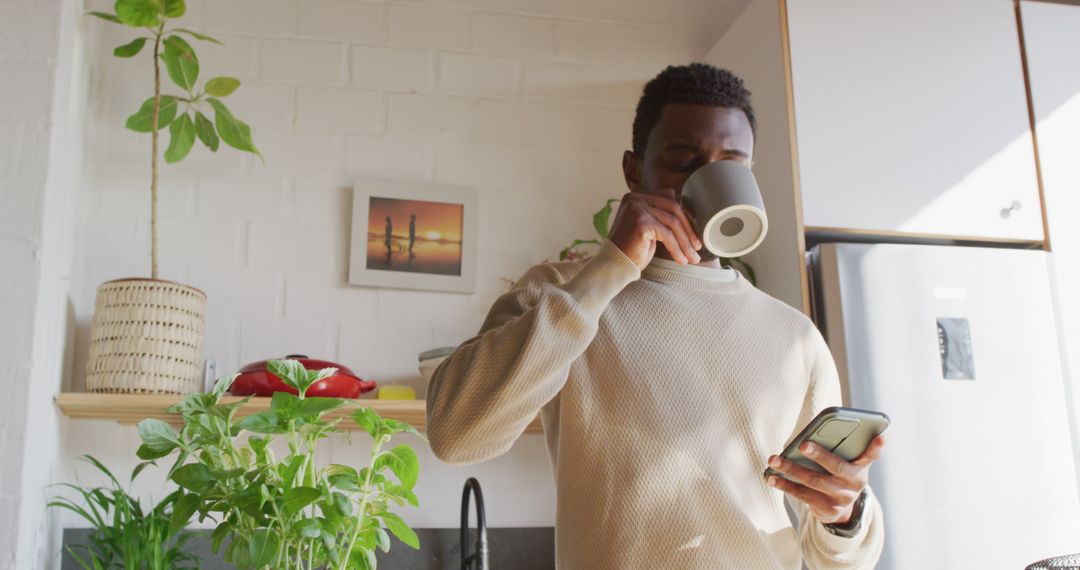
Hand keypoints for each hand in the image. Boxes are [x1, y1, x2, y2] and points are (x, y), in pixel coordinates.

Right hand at [607, 189, 702, 268]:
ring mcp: (637, 209)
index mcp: (635, 197)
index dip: (685, 216)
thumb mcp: (648, 229)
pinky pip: (667, 235)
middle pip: (673, 209)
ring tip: (692, 257)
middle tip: (697, 247)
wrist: (613, 266)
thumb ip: (661, 217)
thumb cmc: (631, 251)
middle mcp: (635, 199)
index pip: (669, 200)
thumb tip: (689, 215)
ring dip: (685, 242)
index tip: (693, 234)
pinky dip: (677, 249)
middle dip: (688, 230)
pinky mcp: (640, 223)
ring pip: (672, 223)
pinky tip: (681, 260)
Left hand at [765, 435, 885, 524]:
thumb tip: (804, 437)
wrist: (841, 508)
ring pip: (814, 481)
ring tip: (774, 460)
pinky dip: (785, 485)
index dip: (877, 447)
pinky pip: (803, 495)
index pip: (872, 455)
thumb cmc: (837, 472)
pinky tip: (771, 477)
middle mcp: (855, 483)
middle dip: (819, 455)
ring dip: (791, 469)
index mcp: (861, 466)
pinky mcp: (827, 510)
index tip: (881, 437)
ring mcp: (841, 498)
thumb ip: (835, 448)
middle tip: (803, 444)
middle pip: (837, 467)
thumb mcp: (844, 461)